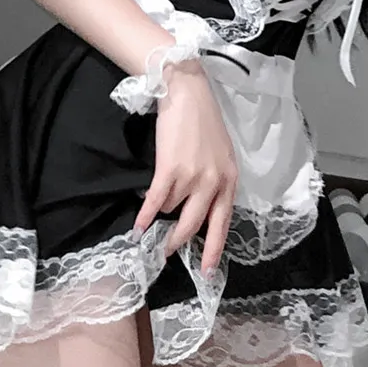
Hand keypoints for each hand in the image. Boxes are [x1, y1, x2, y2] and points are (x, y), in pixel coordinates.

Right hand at [133, 63, 237, 275]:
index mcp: (230, 180)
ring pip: (171, 209)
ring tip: (155, 203)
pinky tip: (138, 227)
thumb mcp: (220, 156)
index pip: (222, 223)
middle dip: (178, 242)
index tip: (206, 271)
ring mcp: (193, 177)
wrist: (187, 94)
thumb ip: (216, 183)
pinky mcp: (170, 169)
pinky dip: (144, 216)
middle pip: (194, 225)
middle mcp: (214, 183)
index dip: (213, 249)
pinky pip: (156, 202)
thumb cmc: (202, 123)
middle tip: (167, 253)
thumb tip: (201, 211)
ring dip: (161, 208)